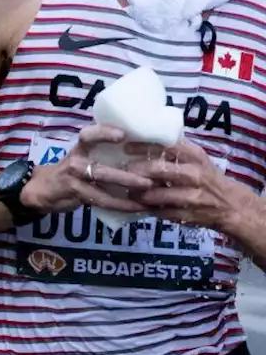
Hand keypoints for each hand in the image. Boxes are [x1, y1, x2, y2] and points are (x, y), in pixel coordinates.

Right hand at [21, 125, 153, 214]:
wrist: (43, 188)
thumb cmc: (70, 170)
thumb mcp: (81, 156)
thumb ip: (103, 152)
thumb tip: (141, 149)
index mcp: (80, 149)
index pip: (88, 136)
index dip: (103, 134)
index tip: (123, 135)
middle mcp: (76, 163)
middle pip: (101, 170)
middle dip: (126, 176)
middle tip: (149, 180)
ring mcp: (75, 181)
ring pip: (101, 192)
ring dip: (127, 194)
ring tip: (149, 196)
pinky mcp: (76, 195)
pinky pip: (102, 201)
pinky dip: (122, 205)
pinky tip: (138, 208)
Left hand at [126, 139, 253, 231]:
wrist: (232, 206)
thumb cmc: (207, 178)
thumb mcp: (196, 160)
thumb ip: (174, 151)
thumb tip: (141, 140)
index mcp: (195, 156)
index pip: (165, 146)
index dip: (143, 147)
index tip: (125, 148)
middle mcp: (194, 174)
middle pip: (158, 169)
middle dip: (136, 170)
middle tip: (122, 171)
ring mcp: (191, 196)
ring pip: (156, 194)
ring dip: (138, 193)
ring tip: (128, 191)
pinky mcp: (187, 214)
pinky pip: (160, 211)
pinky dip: (148, 208)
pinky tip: (139, 205)